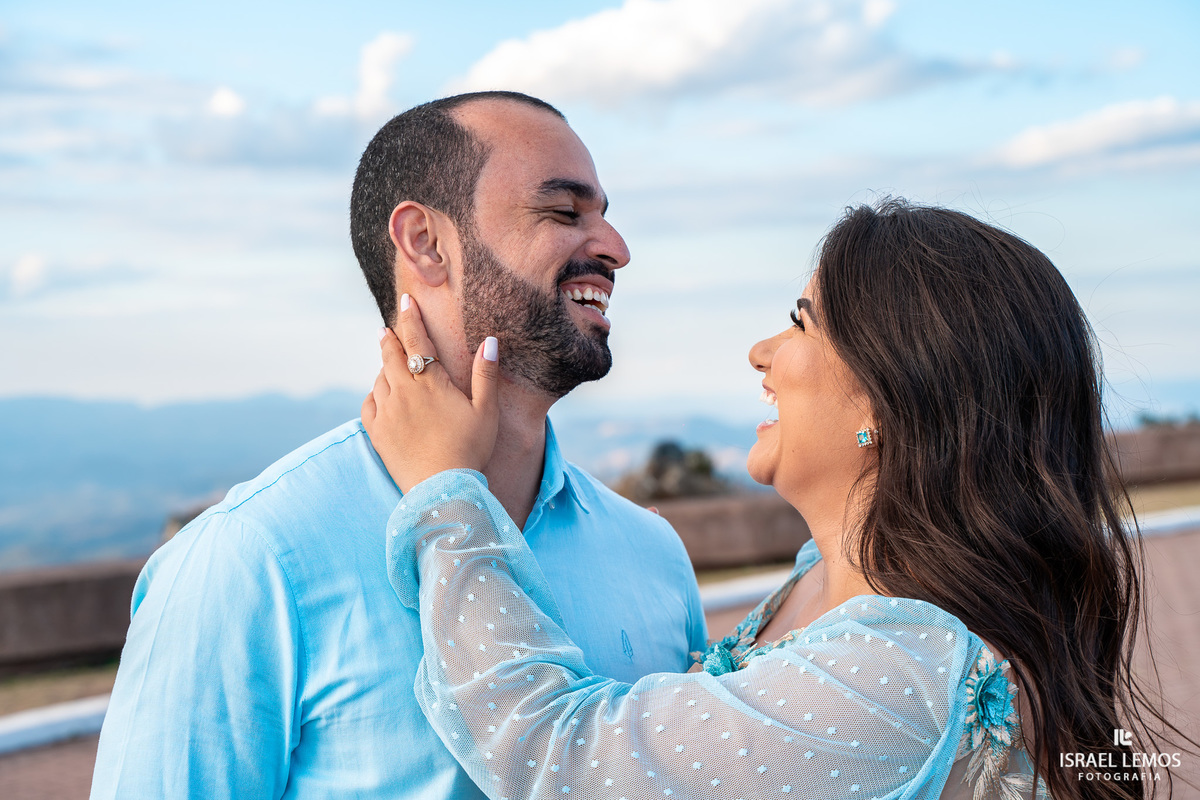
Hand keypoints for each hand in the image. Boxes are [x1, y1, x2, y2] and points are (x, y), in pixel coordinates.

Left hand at [362, 294, 499, 492]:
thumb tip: (489, 340)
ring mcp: (386, 412)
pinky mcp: (376, 432)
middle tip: (389, 329)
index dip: (410, 317)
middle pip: (391, 355)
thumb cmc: (470, 449)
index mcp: (430, 383)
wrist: (441, 489)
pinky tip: (381, 395)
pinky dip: (375, 394)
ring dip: (385, 367)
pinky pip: (369, 403)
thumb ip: (485, 374)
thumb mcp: (486, 411)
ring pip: (380, 378)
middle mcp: (403, 392)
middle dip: (391, 338)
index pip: (416, 340)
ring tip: (392, 365)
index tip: (406, 300)